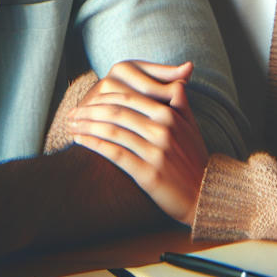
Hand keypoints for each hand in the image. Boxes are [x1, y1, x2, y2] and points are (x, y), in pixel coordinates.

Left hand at [70, 61, 206, 223]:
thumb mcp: (192, 127)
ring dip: (86, 127)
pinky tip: (80, 141)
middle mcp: (163, 130)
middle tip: (72, 114)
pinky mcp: (148, 173)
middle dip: (89, 111)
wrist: (205, 194)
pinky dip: (94, 145)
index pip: (129, 98)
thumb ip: (180, 103)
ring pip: (112, 131)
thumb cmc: (194, 159)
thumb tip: (178, 81)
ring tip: (71, 126)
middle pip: (116, 113)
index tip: (86, 100)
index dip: (103, 98)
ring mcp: (156, 151)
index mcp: (170, 115)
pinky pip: (115, 153)